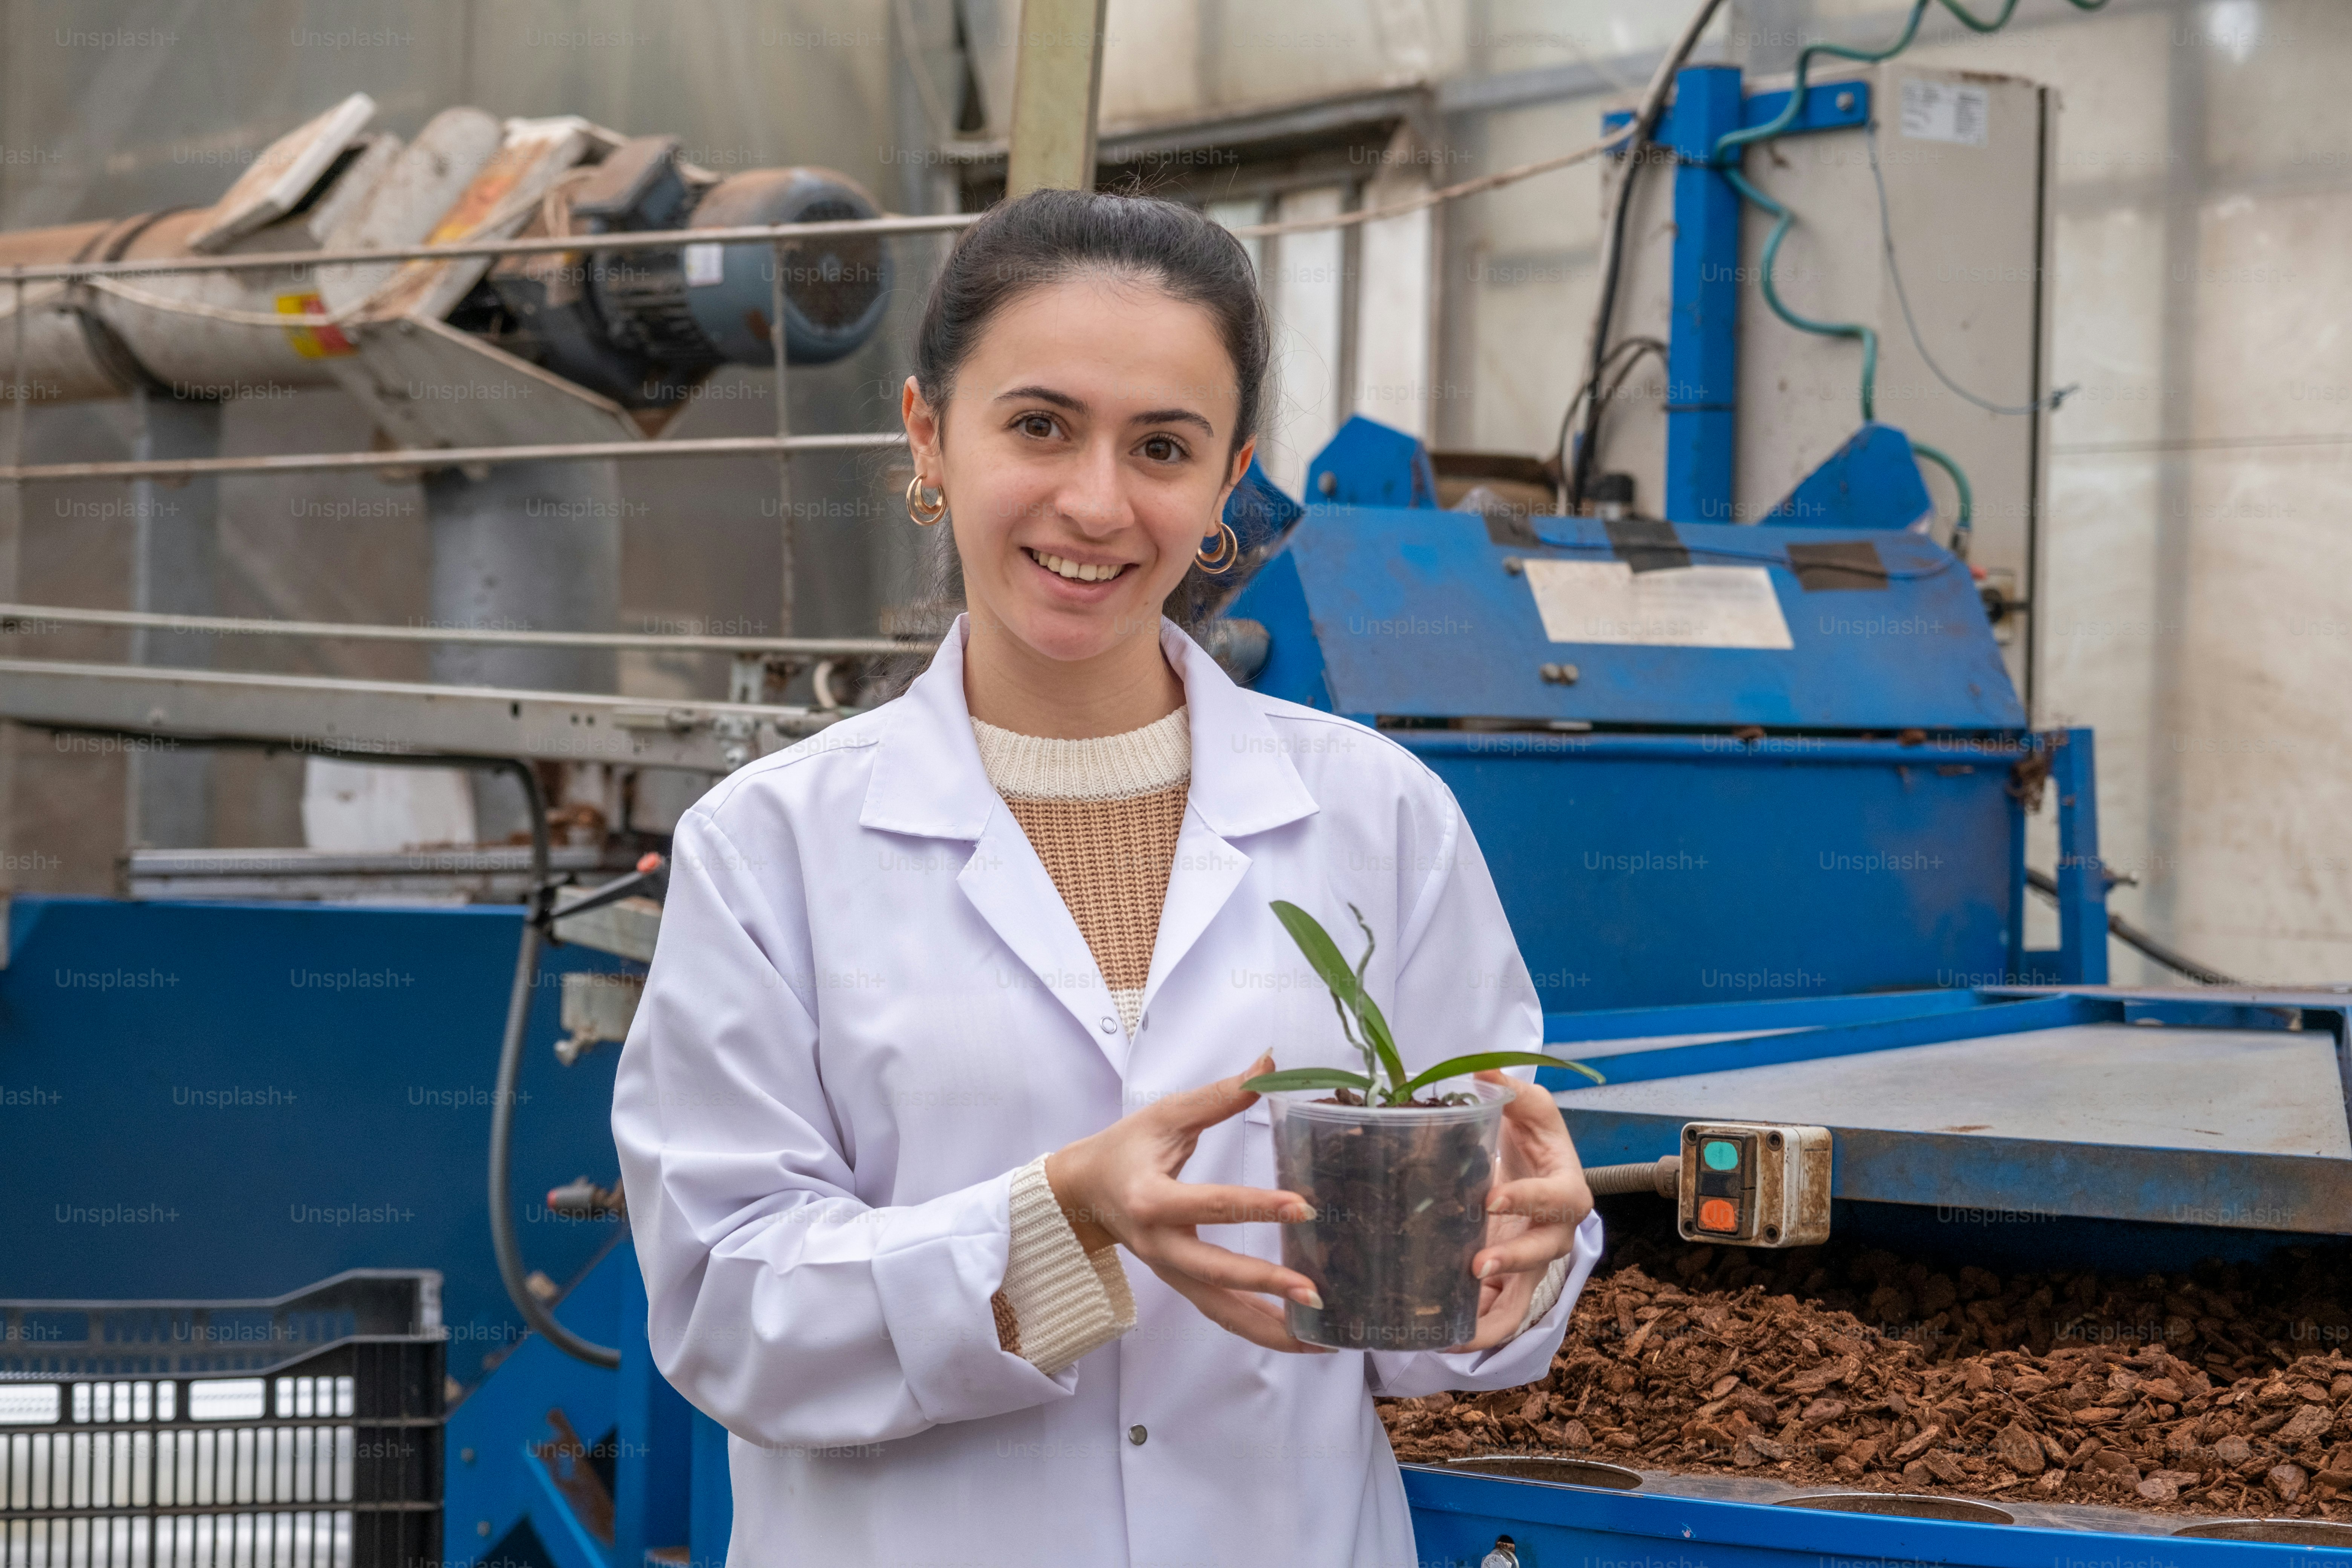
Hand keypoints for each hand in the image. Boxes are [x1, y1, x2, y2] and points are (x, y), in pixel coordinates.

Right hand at [1045, 1053, 1331, 1354]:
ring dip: (1271, 1329)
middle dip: (1266, 1286)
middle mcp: (1157, 1246)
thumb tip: (1269, 1064)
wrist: (1081, 1191)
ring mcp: (1168, 1273)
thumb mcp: (1166, 1115)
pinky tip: (1301, 1335)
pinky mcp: (1180, 1285)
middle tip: (1316, 1291)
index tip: (1304, 1208)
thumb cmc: (1125, 1148)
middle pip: (1215, 1275)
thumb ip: (1219, 1096)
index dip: (1259, 1207)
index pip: (1212, 1205)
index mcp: (1151, 1200)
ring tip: (1324, 1337)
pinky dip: (1260, 1329)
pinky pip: (1221, 1313)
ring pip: (1220, 1311)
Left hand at [1450, 1069, 1591, 1350]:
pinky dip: (1478, 1332)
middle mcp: (1555, 1234)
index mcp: (1567, 1190)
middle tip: (1474, 1263)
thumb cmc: (1533, 1137)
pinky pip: (1501, 1316)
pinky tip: (1444, 1339)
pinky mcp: (1510, 1281)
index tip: (1491, 1198)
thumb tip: (1482, 1067)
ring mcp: (1533, 1263)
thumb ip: (1510, 1089)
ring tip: (1456, 1329)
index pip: (1554, 1200)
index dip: (1526, 1200)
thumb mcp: (1529, 1108)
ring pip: (1523, 1298)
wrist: (1532, 1166)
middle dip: (1510, 1261)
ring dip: (1493, 1315)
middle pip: (1542, 1255)